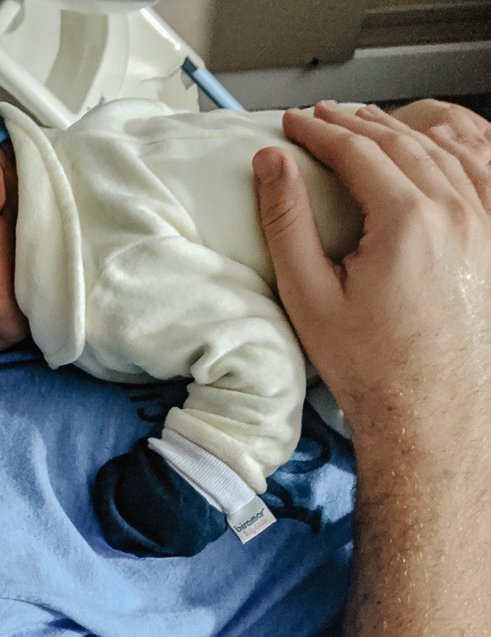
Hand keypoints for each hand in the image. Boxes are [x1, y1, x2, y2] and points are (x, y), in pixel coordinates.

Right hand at [252, 101, 490, 452]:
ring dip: (403, 127)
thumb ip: (286, 221)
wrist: (430, 414)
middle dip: (356, 122)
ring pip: (448, 148)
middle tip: (322, 117)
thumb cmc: (373, 366)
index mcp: (409, 221)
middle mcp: (458, 213)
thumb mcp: (308, 294)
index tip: (294, 124)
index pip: (359, 150)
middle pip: (402, 141)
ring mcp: (487, 225)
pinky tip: (438, 142)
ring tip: (371, 122)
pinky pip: (485, 171)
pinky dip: (458, 145)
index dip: (319, 131)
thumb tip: (271, 164)